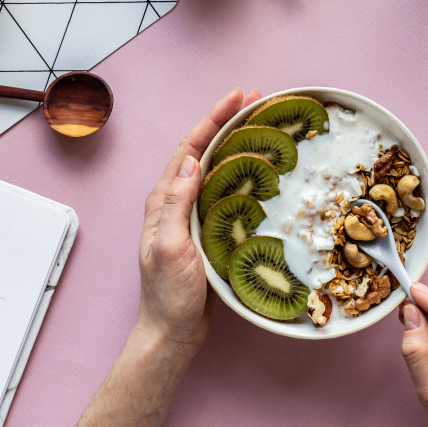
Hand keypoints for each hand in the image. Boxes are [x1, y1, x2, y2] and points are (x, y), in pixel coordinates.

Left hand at [133, 88, 260, 355]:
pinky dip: (244, 173)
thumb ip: (175, 205)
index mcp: (164, 200)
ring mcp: (193, 215)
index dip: (213, 118)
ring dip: (238, 143)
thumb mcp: (169, 247)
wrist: (173, 330)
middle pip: (204, 150)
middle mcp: (177, 201)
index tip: (238, 96)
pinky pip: (227, 192)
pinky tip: (262, 171)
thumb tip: (191, 162)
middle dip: (228, 121)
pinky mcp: (209, 230)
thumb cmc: (168, 293)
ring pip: (217, 168)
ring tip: (263, 125)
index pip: (190, 148)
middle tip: (258, 99)